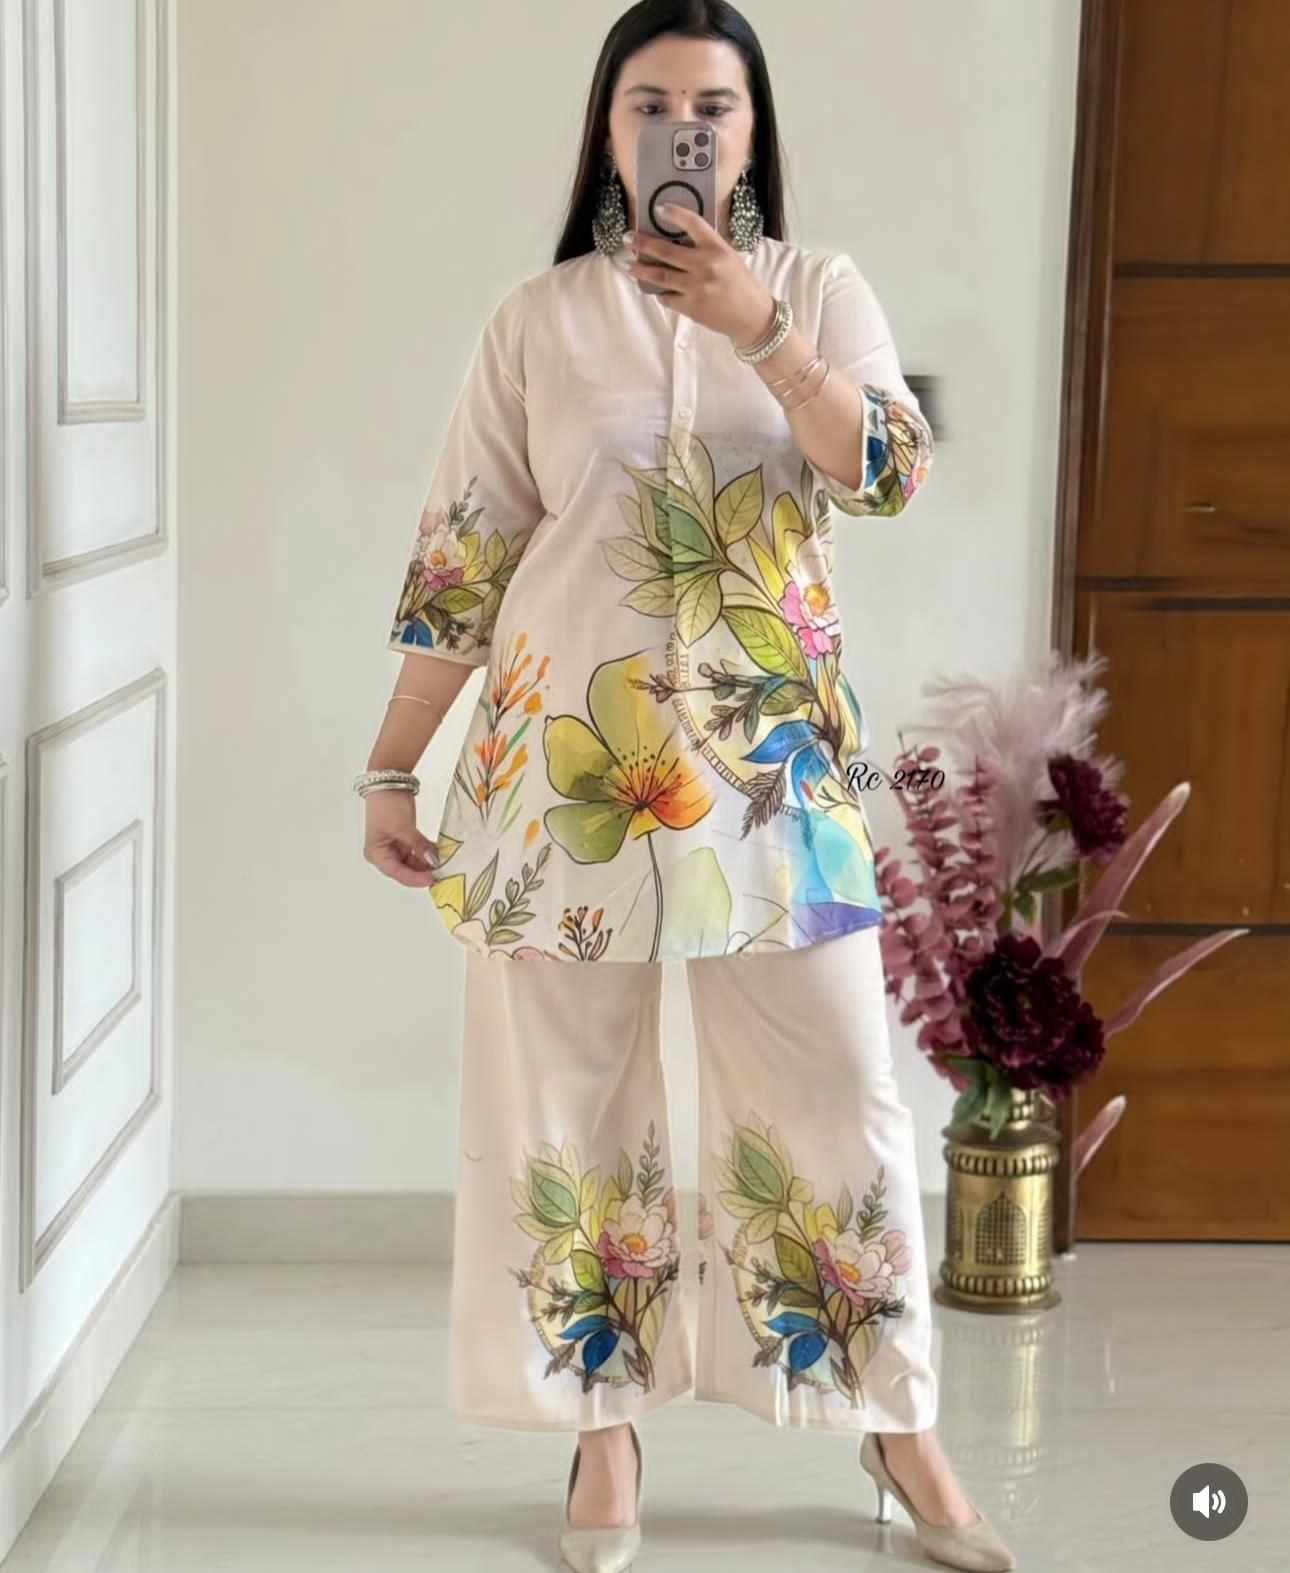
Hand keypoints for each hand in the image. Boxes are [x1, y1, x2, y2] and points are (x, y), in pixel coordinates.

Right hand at [363, 789, 441, 887]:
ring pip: (413, 862)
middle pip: (405, 869)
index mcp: (376, 853)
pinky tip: (439, 852)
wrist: (390, 781)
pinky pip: (417, 851)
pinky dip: (427, 852)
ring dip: (426, 862)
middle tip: (441, 873)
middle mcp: (384, 853)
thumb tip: (434, 861)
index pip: (397, 872)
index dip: (414, 878)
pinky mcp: (404, 838)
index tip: (431, 879)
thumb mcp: (403, 828)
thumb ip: (418, 846)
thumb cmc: (387, 805)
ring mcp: (395, 846)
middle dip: (422, 871)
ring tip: (442, 861)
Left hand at [625, 204, 774, 347]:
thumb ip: (707, 249)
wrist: (752, 317)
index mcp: (717, 248)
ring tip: (630, 266)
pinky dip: (659, 292)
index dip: (675, 214)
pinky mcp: (690, 307)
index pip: (693, 223)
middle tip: (628, 238)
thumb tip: (677, 241)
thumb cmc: (742, 284)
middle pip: (666, 251)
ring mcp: (696, 288)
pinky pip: (667, 297)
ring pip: (660, 275)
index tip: (660, 209)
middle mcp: (705, 265)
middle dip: (643, 244)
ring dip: (642, 270)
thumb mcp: (729, 258)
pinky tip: (654, 288)